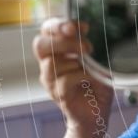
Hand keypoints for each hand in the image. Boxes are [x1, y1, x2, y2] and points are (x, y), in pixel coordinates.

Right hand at [32, 18, 113, 137]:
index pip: (46, 30)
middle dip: (65, 41)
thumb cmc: (96, 83)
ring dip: (75, 60)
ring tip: (92, 66)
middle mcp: (48, 64)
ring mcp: (50, 80)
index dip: (60, 24)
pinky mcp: (58, 94)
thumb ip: (89, 45)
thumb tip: (88, 29)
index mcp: (56, 51)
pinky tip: (92, 78)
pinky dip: (81, 76)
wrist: (96, 113)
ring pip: (51, 63)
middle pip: (40, 44)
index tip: (83, 27)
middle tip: (88, 47)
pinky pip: (64, 80)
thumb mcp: (96, 59)